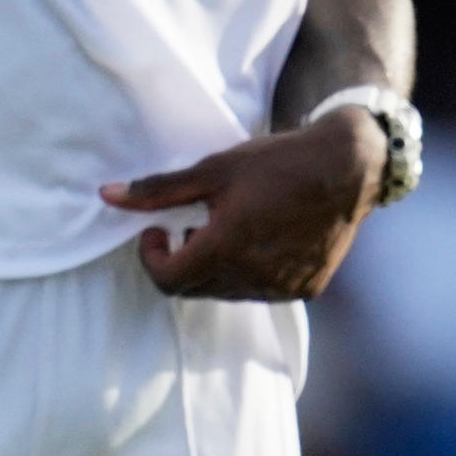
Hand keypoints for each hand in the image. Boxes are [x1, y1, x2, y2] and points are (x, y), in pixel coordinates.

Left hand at [103, 112, 384, 301]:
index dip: (151, 258)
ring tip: (228, 230)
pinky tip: (260, 240)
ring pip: (227, 292)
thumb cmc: (278, 162)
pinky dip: (249, 273)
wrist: (348, 167)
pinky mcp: (306, 288)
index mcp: (227, 247)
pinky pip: (261, 291)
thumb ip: (158, 190)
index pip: (168, 280)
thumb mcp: (213, 170)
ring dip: (215, 269)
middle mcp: (255, 276)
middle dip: (183, 261)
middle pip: (195, 288)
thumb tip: (106, 196)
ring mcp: (283, 287)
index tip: (157, 230)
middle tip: (191, 226)